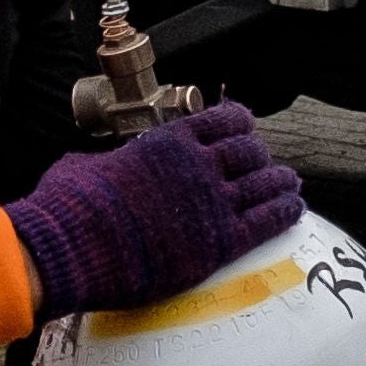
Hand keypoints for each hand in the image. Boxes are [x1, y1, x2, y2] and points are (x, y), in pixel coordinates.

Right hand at [6, 101, 304, 318]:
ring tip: (291, 183)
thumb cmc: (70, 208)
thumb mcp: (80, 166)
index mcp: (167, 142)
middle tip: (263, 163)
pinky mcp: (221, 241)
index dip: (238, 122)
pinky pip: (267, 220)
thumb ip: (101, 161)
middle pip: (248, 151)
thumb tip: (94, 164)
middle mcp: (198, 165)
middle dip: (259, 155)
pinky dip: (286, 211)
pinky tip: (296, 208)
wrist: (73, 245)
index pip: (220, 120)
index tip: (246, 126)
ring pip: (265, 183)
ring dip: (281, 181)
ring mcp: (214, 202)